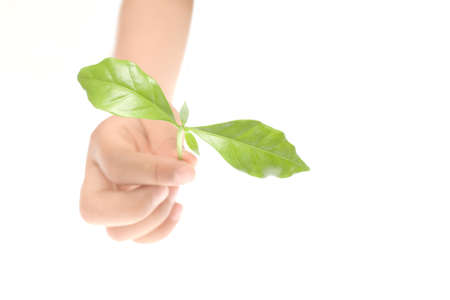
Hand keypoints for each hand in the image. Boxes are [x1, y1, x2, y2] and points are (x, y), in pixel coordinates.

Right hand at [80, 115, 196, 242]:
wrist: (150, 127)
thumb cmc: (154, 119)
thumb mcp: (162, 118)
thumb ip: (170, 140)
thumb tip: (186, 166)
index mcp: (103, 142)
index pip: (117, 165)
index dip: (154, 173)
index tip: (187, 173)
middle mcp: (97, 174)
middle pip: (94, 211)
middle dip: (139, 207)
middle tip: (169, 189)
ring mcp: (108, 199)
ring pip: (116, 233)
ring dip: (155, 218)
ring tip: (174, 191)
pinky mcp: (125, 216)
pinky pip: (137, 238)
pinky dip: (161, 230)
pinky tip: (177, 207)